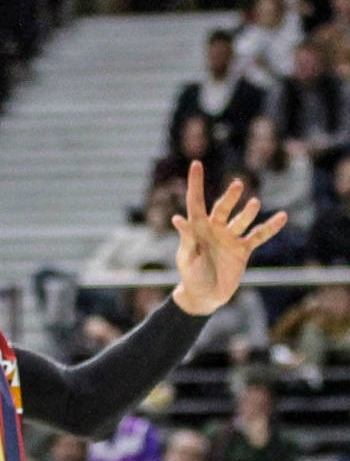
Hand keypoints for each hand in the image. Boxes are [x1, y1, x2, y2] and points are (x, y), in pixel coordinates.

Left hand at [171, 162, 286, 316]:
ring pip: (241, 220)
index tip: (196, 164)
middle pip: (223, 208)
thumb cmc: (191, 276)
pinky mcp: (242, 250)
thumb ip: (186, 239)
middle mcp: (214, 229)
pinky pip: (258, 236)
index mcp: (197, 229)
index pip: (195, 202)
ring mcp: (229, 238)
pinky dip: (269, 227)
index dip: (195, 183)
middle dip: (230, 197)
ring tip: (254, 203)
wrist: (204, 296)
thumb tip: (179, 218)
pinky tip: (282, 216)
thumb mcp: (187, 258)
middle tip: (237, 184)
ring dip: (248, 212)